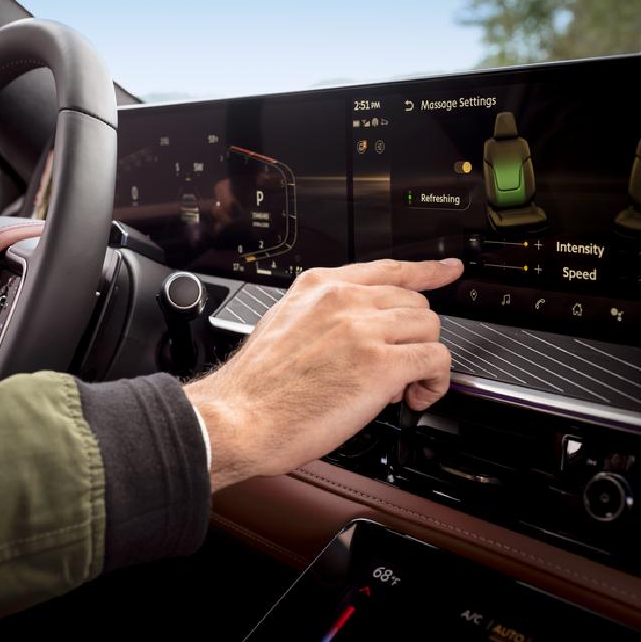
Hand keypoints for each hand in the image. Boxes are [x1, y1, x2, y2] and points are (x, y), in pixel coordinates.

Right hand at [184, 258, 462, 490]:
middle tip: (397, 365)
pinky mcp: (380, 364)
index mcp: (319, 287)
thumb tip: (359, 333)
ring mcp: (363, 329)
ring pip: (429, 328)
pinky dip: (435, 382)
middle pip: (414, 301)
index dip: (426, 271)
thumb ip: (323, 317)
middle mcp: (343, 300)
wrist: (239, 418)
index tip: (447, 270)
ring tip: (403, 386)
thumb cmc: (254, 387)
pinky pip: (435, 360)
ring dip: (424, 359)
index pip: (387, 269)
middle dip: (413, 335)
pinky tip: (416, 396)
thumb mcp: (283, 325)